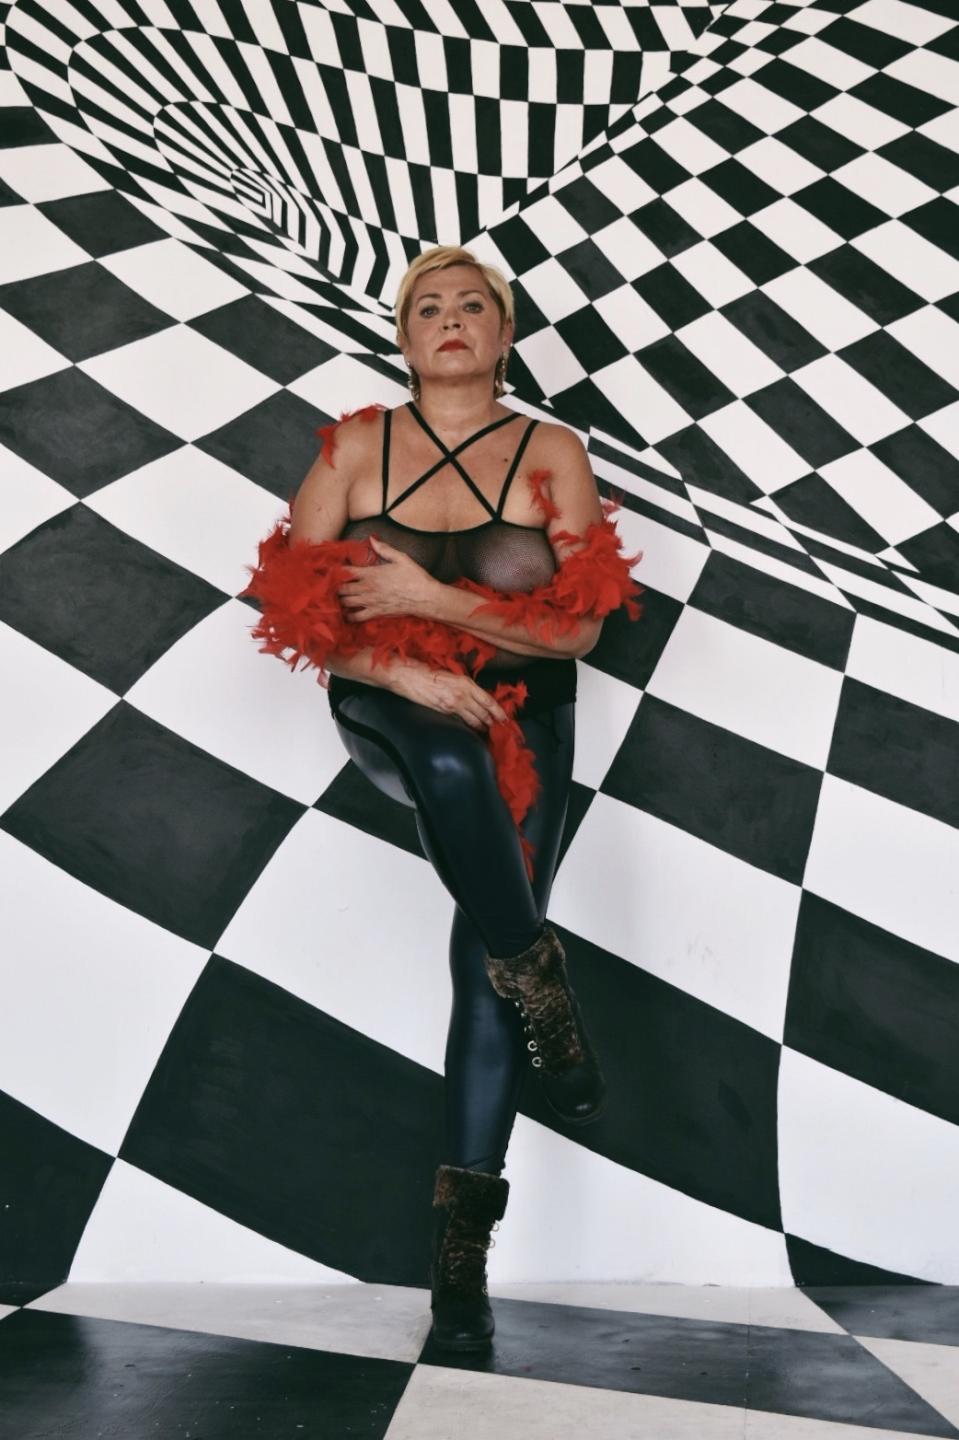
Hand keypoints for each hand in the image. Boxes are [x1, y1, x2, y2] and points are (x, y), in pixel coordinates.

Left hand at [337, 535, 439, 619]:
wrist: (425, 597)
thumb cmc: (414, 577)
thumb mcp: (401, 558)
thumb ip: (384, 549)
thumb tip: (372, 539)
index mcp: (371, 573)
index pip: (346, 571)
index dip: (336, 571)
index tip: (333, 570)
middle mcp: (367, 588)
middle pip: (341, 589)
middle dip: (336, 587)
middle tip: (334, 586)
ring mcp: (370, 602)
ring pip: (346, 603)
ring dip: (340, 600)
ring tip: (339, 598)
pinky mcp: (375, 613)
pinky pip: (356, 617)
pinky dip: (349, 616)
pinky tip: (347, 614)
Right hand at [389, 663, 509, 730]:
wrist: (412, 677)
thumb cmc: (430, 673)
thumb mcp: (453, 675)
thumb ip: (466, 686)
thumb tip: (476, 696)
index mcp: (466, 683)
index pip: (488, 700)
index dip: (498, 711)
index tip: (504, 718)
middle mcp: (462, 695)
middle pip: (483, 713)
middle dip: (491, 722)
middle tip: (497, 727)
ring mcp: (453, 705)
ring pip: (474, 720)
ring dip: (481, 726)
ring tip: (486, 730)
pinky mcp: (444, 712)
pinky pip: (461, 722)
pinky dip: (468, 726)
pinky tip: (471, 729)